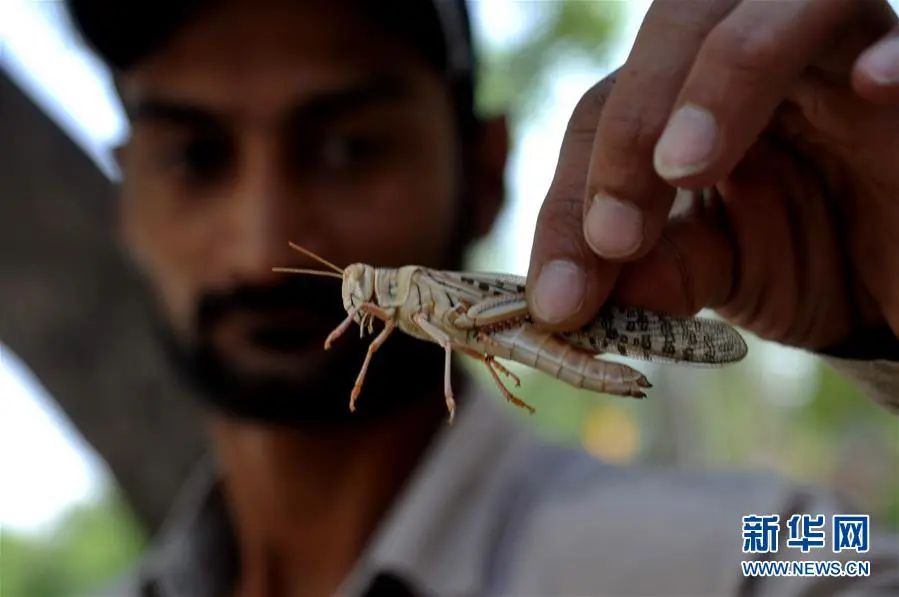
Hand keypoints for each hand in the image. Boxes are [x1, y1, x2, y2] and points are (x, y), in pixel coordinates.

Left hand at [526, 0, 898, 353]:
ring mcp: (843, 54)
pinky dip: (896, 54)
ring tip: (683, 167)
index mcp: (692, 94)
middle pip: (680, 24)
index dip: (571, 199)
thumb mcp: (714, 272)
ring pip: (785, 5)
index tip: (558, 299)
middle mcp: (762, 59)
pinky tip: (870, 86)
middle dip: (631, 126)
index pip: (609, 108)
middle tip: (612, 237)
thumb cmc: (804, 260)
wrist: (897, 290)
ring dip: (725, 77)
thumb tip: (573, 296)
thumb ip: (655, 270)